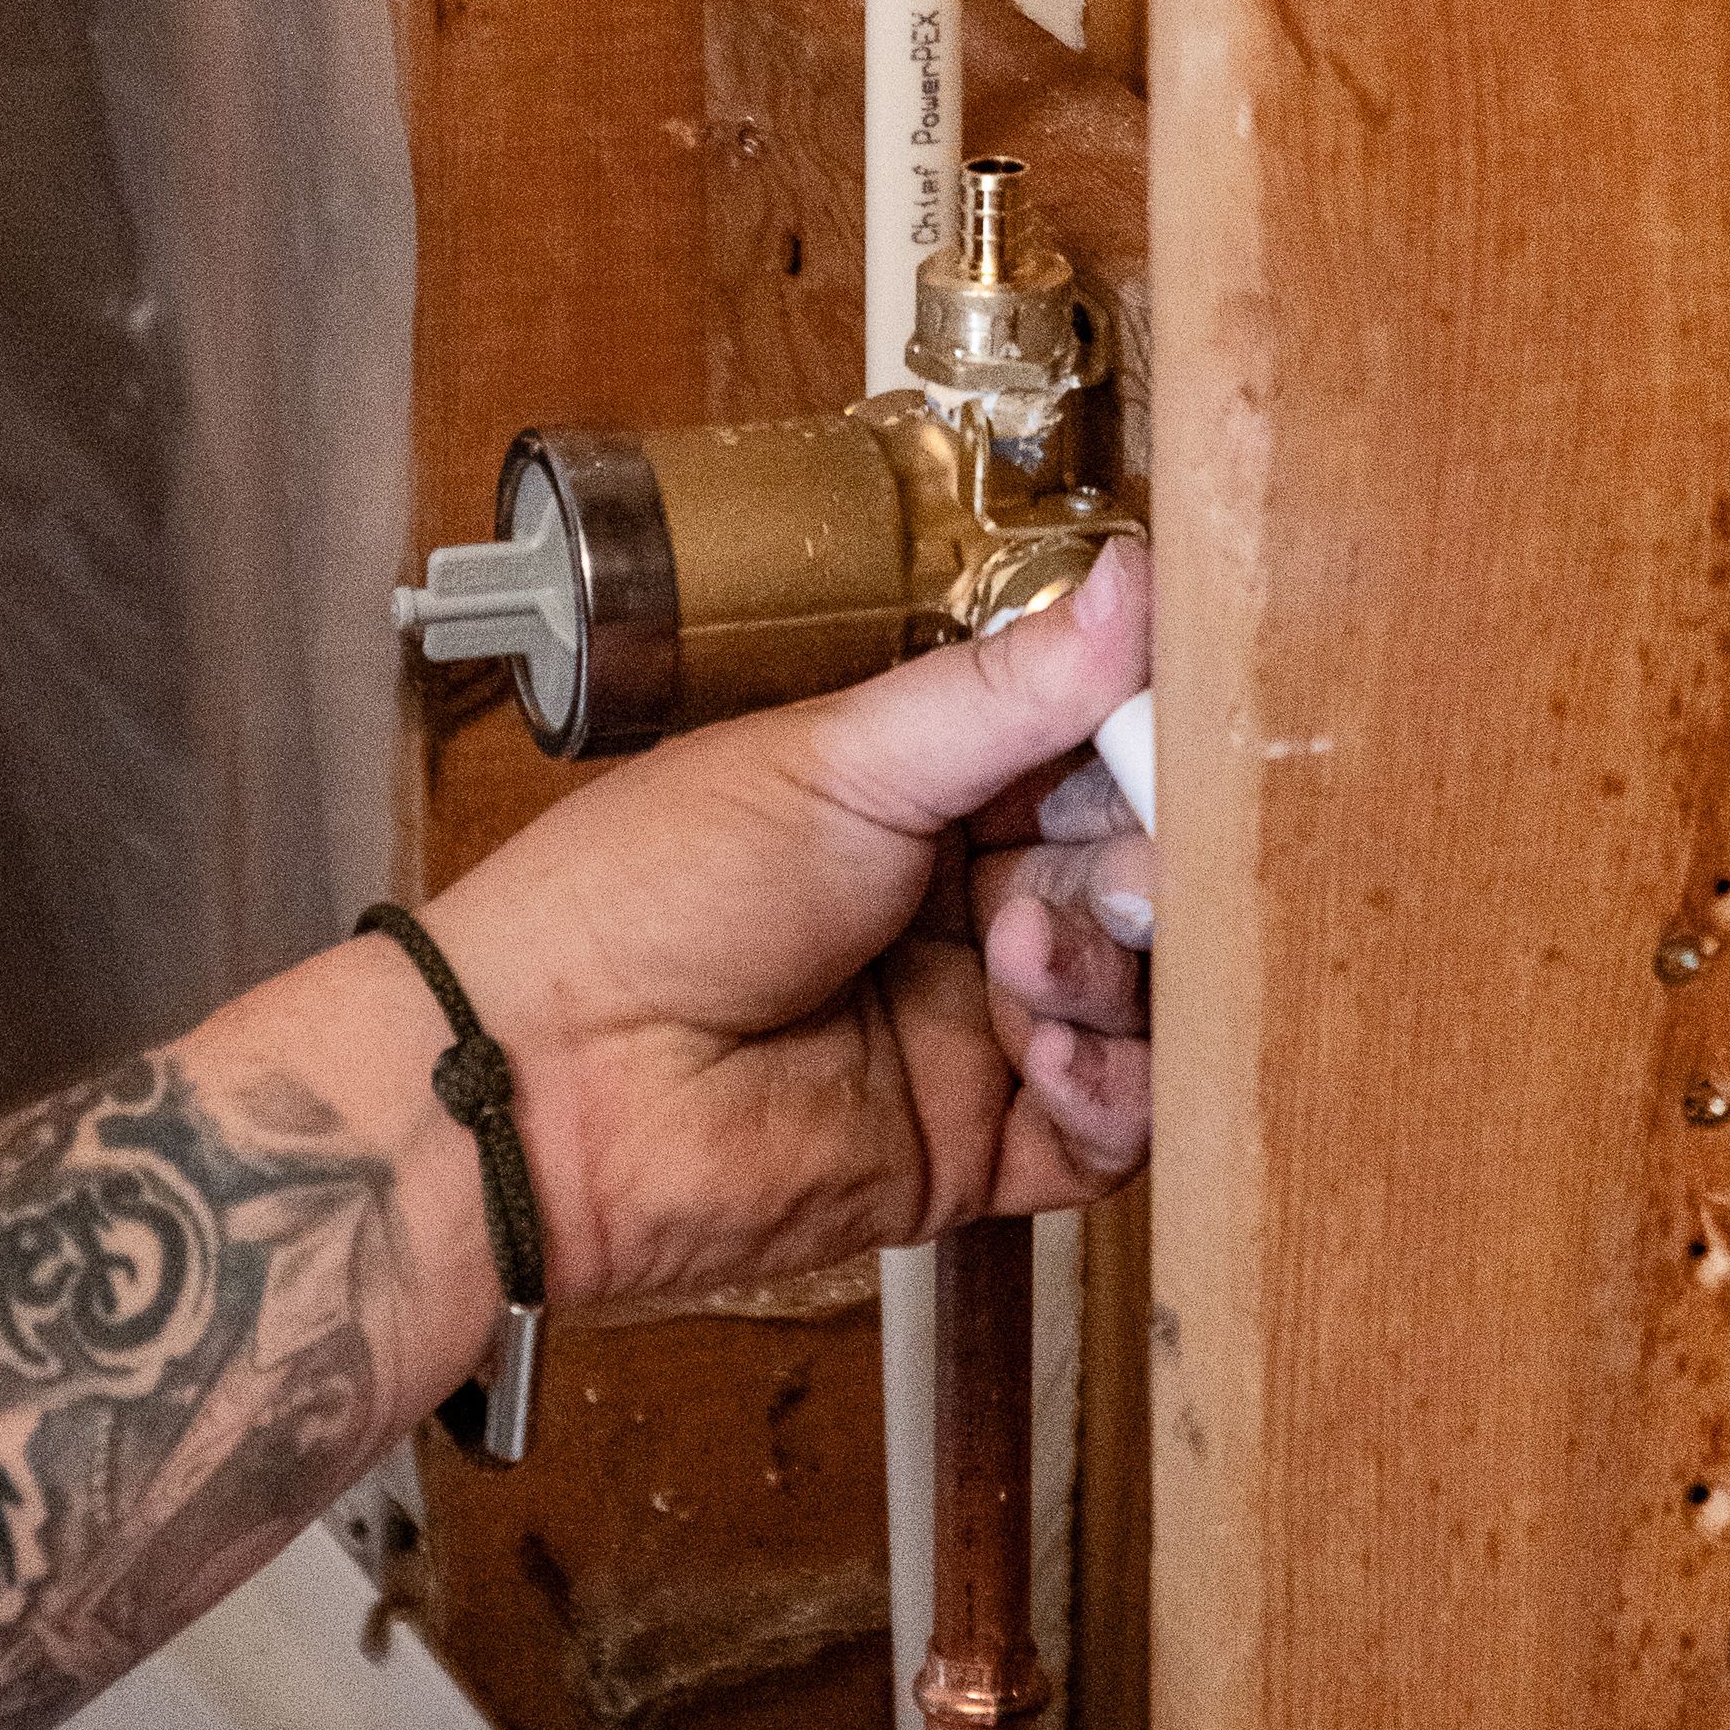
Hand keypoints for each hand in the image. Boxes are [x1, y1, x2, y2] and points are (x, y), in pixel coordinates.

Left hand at [426, 539, 1153, 1307]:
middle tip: (1113, 877)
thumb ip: (1004, 691)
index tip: (1182, 743)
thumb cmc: (650, 896)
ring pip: (1138, 1009)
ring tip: (1032, 966)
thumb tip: (1134, 580)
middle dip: (1142, 879)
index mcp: (924, 800)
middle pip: (1133, 888)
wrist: (548, 1082)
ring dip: (1117, 984)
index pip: (1091, 767)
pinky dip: (1110, 1095)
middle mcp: (961, 913)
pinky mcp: (975, 1149)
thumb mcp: (839, 763)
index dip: (1146, 759)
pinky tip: (1047, 1059)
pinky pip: (1107, 1135)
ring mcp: (973, 1034)